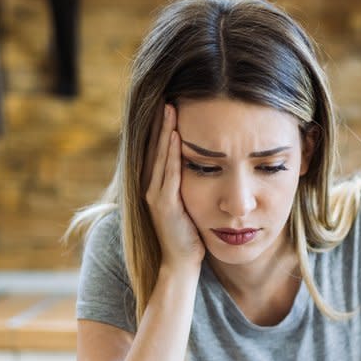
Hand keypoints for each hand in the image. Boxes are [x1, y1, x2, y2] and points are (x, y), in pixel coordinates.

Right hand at [145, 105, 204, 270]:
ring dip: (164, 131)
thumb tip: (207, 165)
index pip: (160, 151)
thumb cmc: (190, 235)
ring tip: (170, 108)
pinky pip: (168, 173)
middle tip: (168, 97)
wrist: (181, 263)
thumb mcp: (191, 204)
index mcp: (158, 186)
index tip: (172, 106)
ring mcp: (155, 195)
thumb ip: (191, 184)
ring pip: (160, 156)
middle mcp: (152, 187)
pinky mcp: (163, 204)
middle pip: (156, 148)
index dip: (163, 128)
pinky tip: (176, 136)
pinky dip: (171, 154)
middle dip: (161, 123)